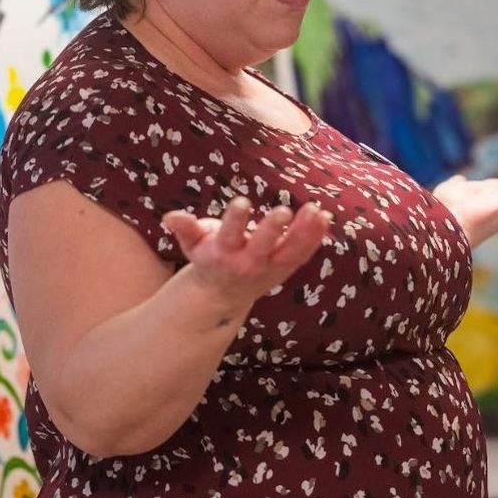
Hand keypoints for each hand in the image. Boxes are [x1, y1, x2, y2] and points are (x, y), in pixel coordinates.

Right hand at [162, 198, 328, 319]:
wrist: (224, 295)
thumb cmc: (209, 258)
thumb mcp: (192, 246)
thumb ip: (185, 229)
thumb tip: (170, 216)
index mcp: (224, 254)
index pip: (230, 235)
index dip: (235, 220)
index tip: (242, 203)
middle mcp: (248, 263)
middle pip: (263, 247)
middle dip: (272, 230)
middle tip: (283, 211)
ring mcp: (270, 267)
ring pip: (290, 251)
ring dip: (304, 232)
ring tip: (316, 210)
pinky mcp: (286, 268)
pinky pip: (304, 253)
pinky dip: (316, 237)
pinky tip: (326, 217)